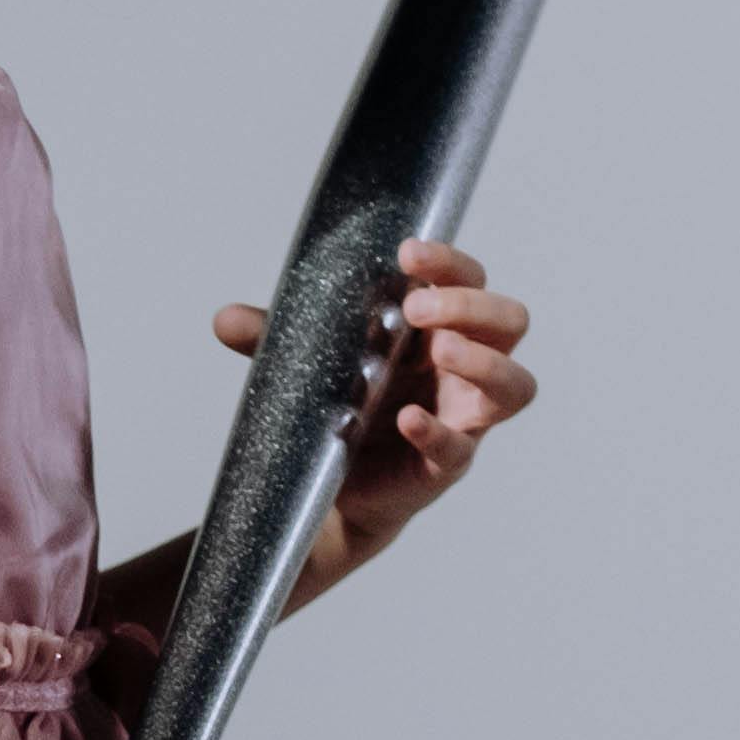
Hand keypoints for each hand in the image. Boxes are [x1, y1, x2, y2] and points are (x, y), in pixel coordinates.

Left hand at [214, 238, 534, 590]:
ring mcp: (465, 415)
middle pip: (510, 320)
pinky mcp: (449, 462)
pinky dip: (437, 431)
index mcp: (439, 325)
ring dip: (484, 361)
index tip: (408, 253)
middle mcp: (464, 365)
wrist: (329, 486)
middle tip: (416, 308)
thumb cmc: (339, 404)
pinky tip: (407, 420)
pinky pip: (461, 446)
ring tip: (442, 352)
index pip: (470, 278)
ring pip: (516, 384)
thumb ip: (272, 338)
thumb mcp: (308, 361)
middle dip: (470, 305)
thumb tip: (223, 318)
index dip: (449, 262)